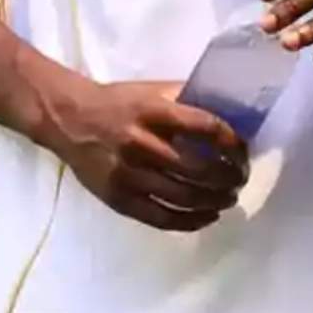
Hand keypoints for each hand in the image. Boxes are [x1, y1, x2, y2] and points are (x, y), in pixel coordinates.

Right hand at [43, 80, 247, 232]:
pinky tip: (206, 217)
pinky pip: (159, 217)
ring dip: (214, 201)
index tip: (244, 152)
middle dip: (228, 177)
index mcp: (155, 112)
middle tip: (240, 179)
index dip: (232, 143)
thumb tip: (230, 111)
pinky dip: (189, 221)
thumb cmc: (119, 102)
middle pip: (198, 168)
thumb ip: (188, 99)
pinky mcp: (117, 198)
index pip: (206, 128)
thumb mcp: (154, 90)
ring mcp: (128, 174)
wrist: (68, 120)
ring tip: (229, 198)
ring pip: (183, 197)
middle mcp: (142, 143)